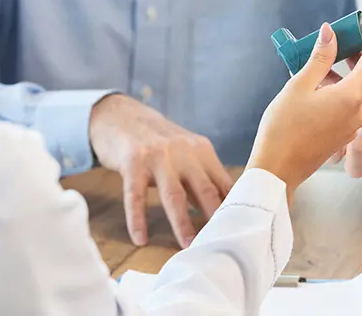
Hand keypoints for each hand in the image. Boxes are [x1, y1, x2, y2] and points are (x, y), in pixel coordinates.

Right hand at [88, 94, 232, 248]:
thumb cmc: (158, 142)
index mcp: (201, 150)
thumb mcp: (185, 152)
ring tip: (188, 246)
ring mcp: (157, 156)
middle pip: (204, 188)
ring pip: (174, 195)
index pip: (223, 182)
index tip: (240, 231)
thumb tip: (223, 210)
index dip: (232, 208)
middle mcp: (183, 151)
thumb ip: (203, 177)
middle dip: (214, 218)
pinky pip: (135, 196)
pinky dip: (137, 219)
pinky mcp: (132, 162)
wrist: (122, 116)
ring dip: (182, 223)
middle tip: (221, 243)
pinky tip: (140, 238)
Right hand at [247, 8, 361, 199]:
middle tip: (353, 27)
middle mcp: (360, 110)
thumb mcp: (299, 86)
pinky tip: (321, 81)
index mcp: (352, 96)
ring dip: (350, 68)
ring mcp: (353, 124)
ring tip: (332, 53)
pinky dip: (342, 86)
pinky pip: (350, 102)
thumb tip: (331, 32)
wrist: (278, 169)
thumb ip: (319, 58)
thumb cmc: (284, 127)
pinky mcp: (344, 133)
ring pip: (359, 87)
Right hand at [335, 77, 361, 177]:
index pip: (335, 155)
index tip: (334, 123)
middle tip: (359, 127)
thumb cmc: (357, 96)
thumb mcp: (338, 86)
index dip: (333, 147)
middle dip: (358, 149)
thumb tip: (318, 50)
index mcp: (342, 147)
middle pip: (357, 167)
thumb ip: (328, 75)